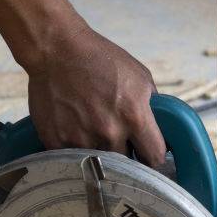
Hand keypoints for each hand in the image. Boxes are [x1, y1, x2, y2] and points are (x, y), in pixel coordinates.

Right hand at [24, 26, 165, 165]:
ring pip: (100, 163)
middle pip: (127, 165)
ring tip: (93, 134)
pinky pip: (73, 160)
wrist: (56, 51)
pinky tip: (74, 133)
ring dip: (100, 154)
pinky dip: (76, 151)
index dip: (154, 159)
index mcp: (134, 116)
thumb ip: (152, 106)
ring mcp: (81, 140)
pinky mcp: (58, 142)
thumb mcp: (139, 76)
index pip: (155, 158)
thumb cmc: (100, 59)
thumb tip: (159, 130)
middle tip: (118, 142)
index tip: (148, 156)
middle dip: (126, 156)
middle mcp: (109, 132)